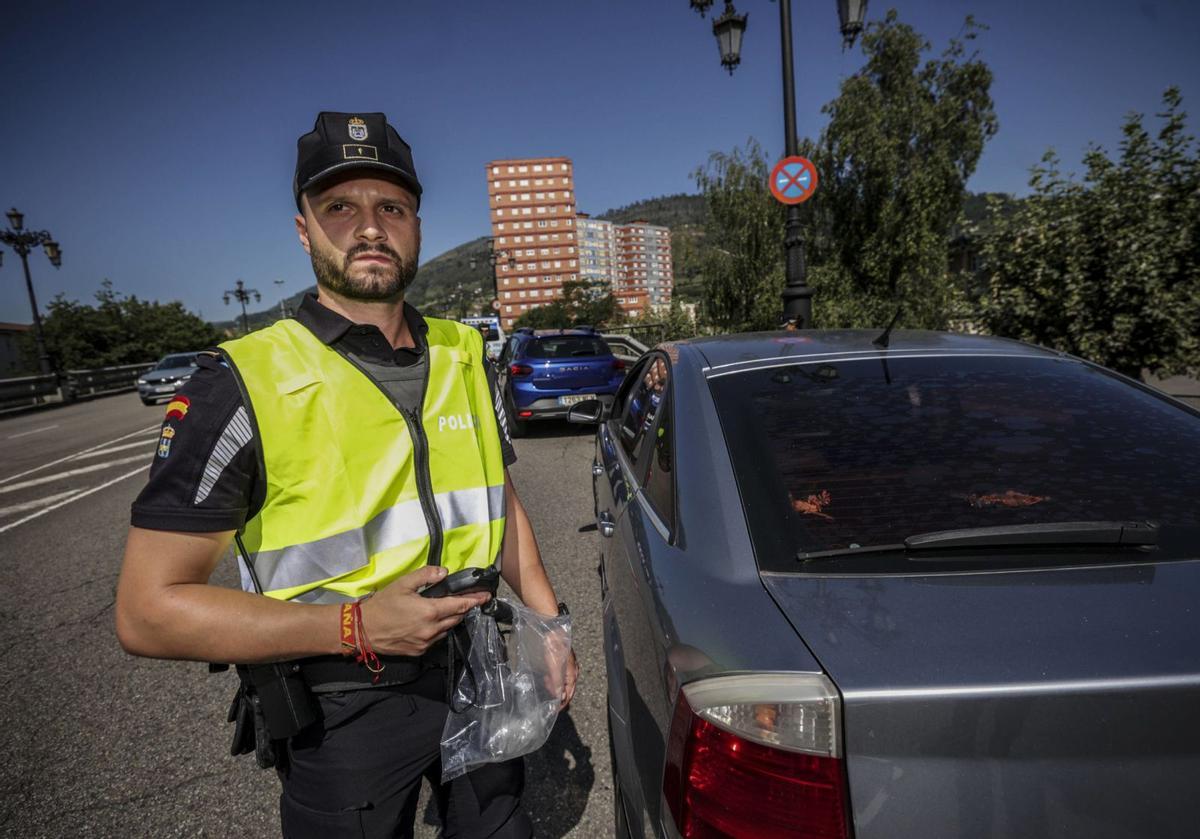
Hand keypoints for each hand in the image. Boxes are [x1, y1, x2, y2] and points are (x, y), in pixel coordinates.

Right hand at [360, 566, 491, 656]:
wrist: (363, 630)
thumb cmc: (382, 605)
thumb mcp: (403, 584)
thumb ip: (426, 576)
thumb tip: (445, 572)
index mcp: (430, 611)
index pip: (460, 605)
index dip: (475, 600)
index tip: (487, 596)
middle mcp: (432, 629)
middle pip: (456, 618)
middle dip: (464, 608)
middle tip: (469, 599)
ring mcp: (426, 642)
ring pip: (447, 629)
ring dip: (451, 619)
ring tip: (447, 609)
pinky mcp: (419, 651)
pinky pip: (436, 639)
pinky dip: (439, 629)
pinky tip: (431, 622)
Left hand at [543, 630, 577, 709]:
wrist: (551, 628)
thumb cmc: (554, 647)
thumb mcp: (554, 667)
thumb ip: (557, 683)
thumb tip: (560, 698)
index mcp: (572, 673)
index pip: (569, 693)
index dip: (562, 703)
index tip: (554, 710)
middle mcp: (572, 670)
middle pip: (567, 688)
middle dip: (558, 695)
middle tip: (547, 698)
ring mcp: (567, 664)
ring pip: (562, 681)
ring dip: (554, 686)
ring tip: (545, 685)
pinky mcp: (561, 659)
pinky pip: (558, 674)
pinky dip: (553, 679)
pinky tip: (546, 677)